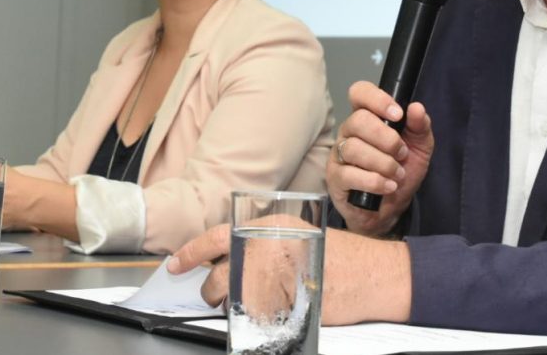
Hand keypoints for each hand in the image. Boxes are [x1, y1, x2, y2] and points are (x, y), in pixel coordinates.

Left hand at [168, 224, 411, 324]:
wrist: (370, 273)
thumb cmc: (338, 254)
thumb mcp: (298, 233)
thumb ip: (263, 241)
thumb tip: (232, 255)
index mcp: (267, 228)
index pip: (216, 238)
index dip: (192, 252)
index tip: (177, 263)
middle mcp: (266, 250)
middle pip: (219, 275)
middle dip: (212, 289)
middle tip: (215, 294)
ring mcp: (274, 280)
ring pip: (233, 299)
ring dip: (231, 305)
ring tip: (245, 303)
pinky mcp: (283, 306)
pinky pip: (255, 317)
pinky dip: (256, 319)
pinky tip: (268, 313)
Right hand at [326, 81, 433, 236]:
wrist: (390, 211)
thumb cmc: (400, 174)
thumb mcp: (419, 149)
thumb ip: (420, 127)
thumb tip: (416, 108)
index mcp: (368, 118)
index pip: (360, 93)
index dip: (377, 99)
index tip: (397, 115)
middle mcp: (349, 132)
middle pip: (359, 120)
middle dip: (387, 139)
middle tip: (402, 154)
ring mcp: (339, 155)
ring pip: (354, 148)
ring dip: (383, 164)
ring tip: (397, 175)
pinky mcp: (335, 178)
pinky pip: (350, 174)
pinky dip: (374, 181)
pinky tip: (388, 187)